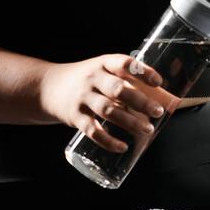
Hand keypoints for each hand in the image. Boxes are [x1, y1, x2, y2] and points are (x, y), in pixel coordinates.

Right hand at [40, 54, 180, 154]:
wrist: (47, 87)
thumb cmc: (86, 80)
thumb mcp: (101, 71)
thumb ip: (125, 82)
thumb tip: (161, 99)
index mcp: (103, 64)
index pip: (124, 63)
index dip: (142, 71)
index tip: (158, 82)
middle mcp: (92, 78)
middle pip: (119, 89)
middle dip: (141, 101)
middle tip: (158, 112)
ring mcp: (82, 97)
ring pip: (108, 110)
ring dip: (130, 121)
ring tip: (147, 129)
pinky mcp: (74, 116)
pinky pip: (92, 130)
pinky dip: (108, 140)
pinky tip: (122, 146)